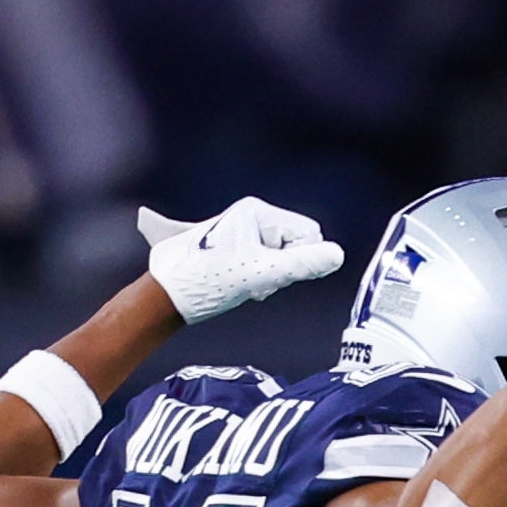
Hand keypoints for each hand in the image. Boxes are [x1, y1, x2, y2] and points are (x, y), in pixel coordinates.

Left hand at [137, 196, 343, 324]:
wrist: (168, 294)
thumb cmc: (209, 281)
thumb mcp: (262, 273)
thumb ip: (303, 264)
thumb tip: (337, 255)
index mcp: (257, 212)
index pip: (308, 232)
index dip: (300, 258)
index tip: (273, 271)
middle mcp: (249, 216)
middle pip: (294, 244)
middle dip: (283, 268)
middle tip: (255, 279)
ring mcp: (241, 232)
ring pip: (281, 256)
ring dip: (270, 276)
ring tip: (243, 282)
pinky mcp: (234, 248)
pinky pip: (264, 261)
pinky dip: (258, 277)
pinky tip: (239, 283)